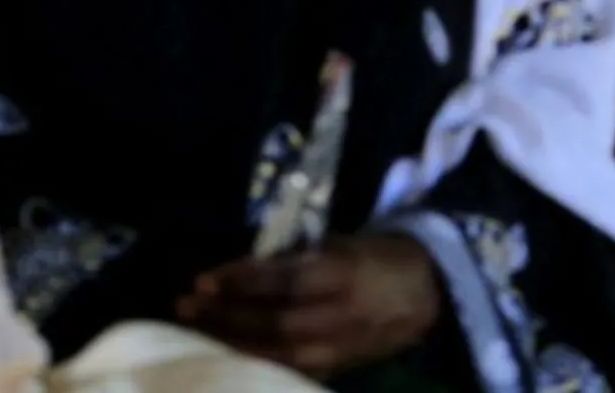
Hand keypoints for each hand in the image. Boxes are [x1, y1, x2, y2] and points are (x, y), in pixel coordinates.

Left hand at [177, 235, 439, 377]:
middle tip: (184, 306)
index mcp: (345, 274)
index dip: (241, 282)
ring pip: (280, 354)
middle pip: (276, 323)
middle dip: (227, 317)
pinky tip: (225, 353)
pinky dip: (256, 362)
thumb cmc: (376, 257)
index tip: (202, 280)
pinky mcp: (340, 368)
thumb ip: (296, 258)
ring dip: (233, 343)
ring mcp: (343, 348)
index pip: (284, 280)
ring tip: (195, 331)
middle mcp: (343, 315)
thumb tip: (241, 269)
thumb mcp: (340, 243)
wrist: (429, 293)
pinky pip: (292, 370)